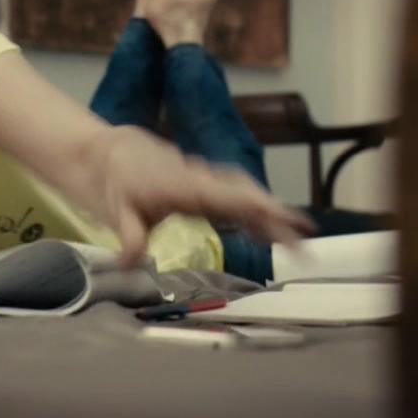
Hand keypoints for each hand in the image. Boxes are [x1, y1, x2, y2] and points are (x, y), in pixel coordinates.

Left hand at [86, 126, 315, 268]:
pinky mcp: (204, 189)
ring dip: (270, 217)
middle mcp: (201, 182)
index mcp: (185, 186)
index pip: (229, 197)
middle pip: (246, 196)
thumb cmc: (117, 181)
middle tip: (305, 243)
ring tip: (297, 242)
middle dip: (277, 217)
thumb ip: (130, 237)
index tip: (286, 219)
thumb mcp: (116, 210)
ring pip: (245, 196)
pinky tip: (268, 234)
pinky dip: (254, 215)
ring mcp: (205, 183)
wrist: (112, 153)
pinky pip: (235, 200)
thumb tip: (131, 264)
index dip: (260, 207)